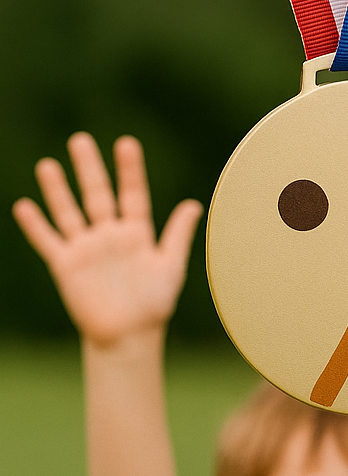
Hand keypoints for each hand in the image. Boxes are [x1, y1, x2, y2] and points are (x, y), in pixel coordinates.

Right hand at [12, 133, 201, 348]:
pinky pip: (48, 241)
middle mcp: (109, 235)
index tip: (126, 144)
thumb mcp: (171, 266)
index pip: (133, 194)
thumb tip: (195, 203)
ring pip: (69, 212)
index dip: (130, 170)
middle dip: (89, 169)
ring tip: (47, 164)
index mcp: (137, 233)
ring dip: (57, 190)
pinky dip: (36, 225)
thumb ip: (178, 234)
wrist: (130, 335)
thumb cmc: (154, 303)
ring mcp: (86, 248)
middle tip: (80, 140)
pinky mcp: (66, 265)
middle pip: (97, 195)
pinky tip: (25, 206)